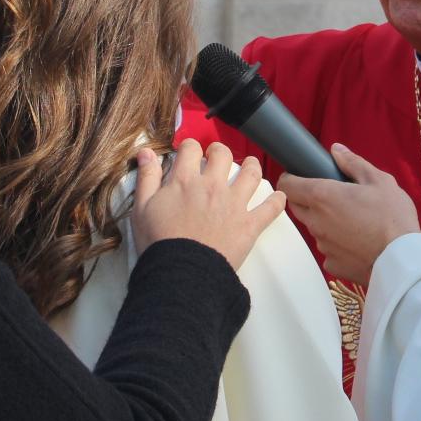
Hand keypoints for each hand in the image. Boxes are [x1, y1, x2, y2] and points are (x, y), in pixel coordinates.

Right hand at [129, 139, 284, 270]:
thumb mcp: (142, 208)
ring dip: (252, 166)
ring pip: (251, 174)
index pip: (191, 149)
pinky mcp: (249, 225)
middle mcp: (212, 187)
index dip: (190, 148)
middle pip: (223, 155)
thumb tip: (146, 152)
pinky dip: (277, 201)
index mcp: (185, 181)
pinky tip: (279, 197)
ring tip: (250, 165)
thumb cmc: (159, 243)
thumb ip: (146, 177)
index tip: (189, 154)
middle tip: (217, 157)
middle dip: (220, 151)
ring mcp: (234, 204)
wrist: (181, 273)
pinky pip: (270, 208)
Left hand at [278, 143, 419, 285]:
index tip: (300, 176)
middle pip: (297, 206)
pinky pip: (328, 249)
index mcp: (323, 196)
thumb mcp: (379, 181)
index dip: (291, 178)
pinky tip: (358, 241)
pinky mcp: (332, 264)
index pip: (287, 185)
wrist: (402, 259)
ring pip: (315, 228)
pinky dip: (338, 243)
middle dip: (307, 198)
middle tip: (333, 195)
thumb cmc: (393, 217)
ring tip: (353, 219)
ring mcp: (323, 244)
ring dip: (325, 221)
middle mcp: (316, 221)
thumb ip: (353, 163)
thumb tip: (336, 151)